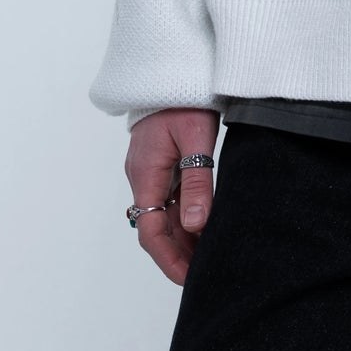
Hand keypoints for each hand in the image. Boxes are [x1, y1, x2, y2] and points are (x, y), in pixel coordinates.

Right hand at [125, 108, 219, 285]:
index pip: (151, 231)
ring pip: (163, 215)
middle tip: (204, 276)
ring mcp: (151, 171)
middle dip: (178, 255)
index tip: (190, 279)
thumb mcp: (196, 139)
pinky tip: (203, 227)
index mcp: (146, 175)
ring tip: (208, 258)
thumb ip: (198, 181)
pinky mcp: (162, 164)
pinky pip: (169, 199)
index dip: (169, 259)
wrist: (173, 70)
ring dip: (182, 238)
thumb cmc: (185, 99)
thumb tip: (196, 224)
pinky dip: (184, 217)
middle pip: (156, 228)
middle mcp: (143, 178)